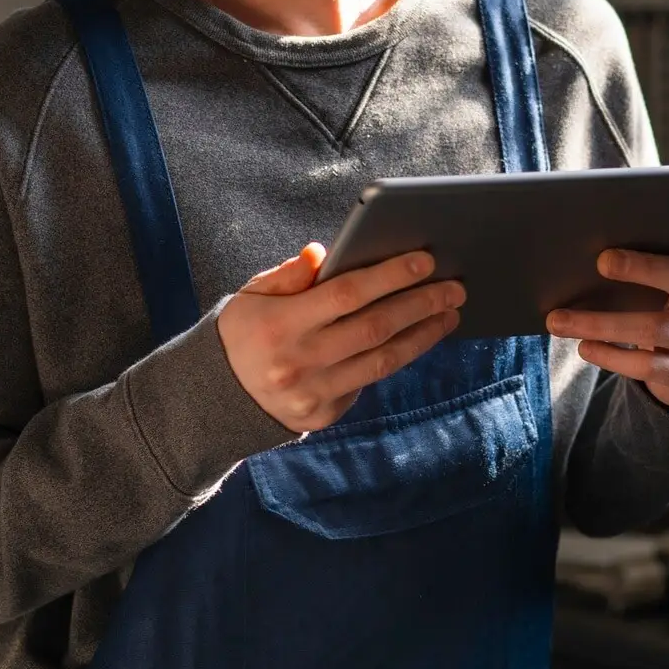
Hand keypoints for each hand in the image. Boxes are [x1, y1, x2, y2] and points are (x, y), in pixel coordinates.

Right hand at [218, 244, 465, 432]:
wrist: (213, 401)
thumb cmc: (240, 334)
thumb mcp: (250, 296)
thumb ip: (288, 275)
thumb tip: (325, 253)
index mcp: (280, 324)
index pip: (347, 293)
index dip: (390, 275)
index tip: (425, 261)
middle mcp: (300, 361)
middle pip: (375, 328)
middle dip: (421, 304)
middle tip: (455, 287)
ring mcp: (314, 393)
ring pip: (382, 361)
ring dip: (422, 335)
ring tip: (449, 314)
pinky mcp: (324, 415)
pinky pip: (369, 381)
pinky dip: (397, 357)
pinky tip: (419, 337)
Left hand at [545, 187, 668, 409]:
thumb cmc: (659, 313)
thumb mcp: (659, 288)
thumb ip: (645, 262)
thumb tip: (594, 246)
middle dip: (641, 267)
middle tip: (601, 259)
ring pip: (652, 327)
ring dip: (598, 322)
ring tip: (557, 319)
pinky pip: (646, 364)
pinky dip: (610, 354)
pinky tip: (584, 347)